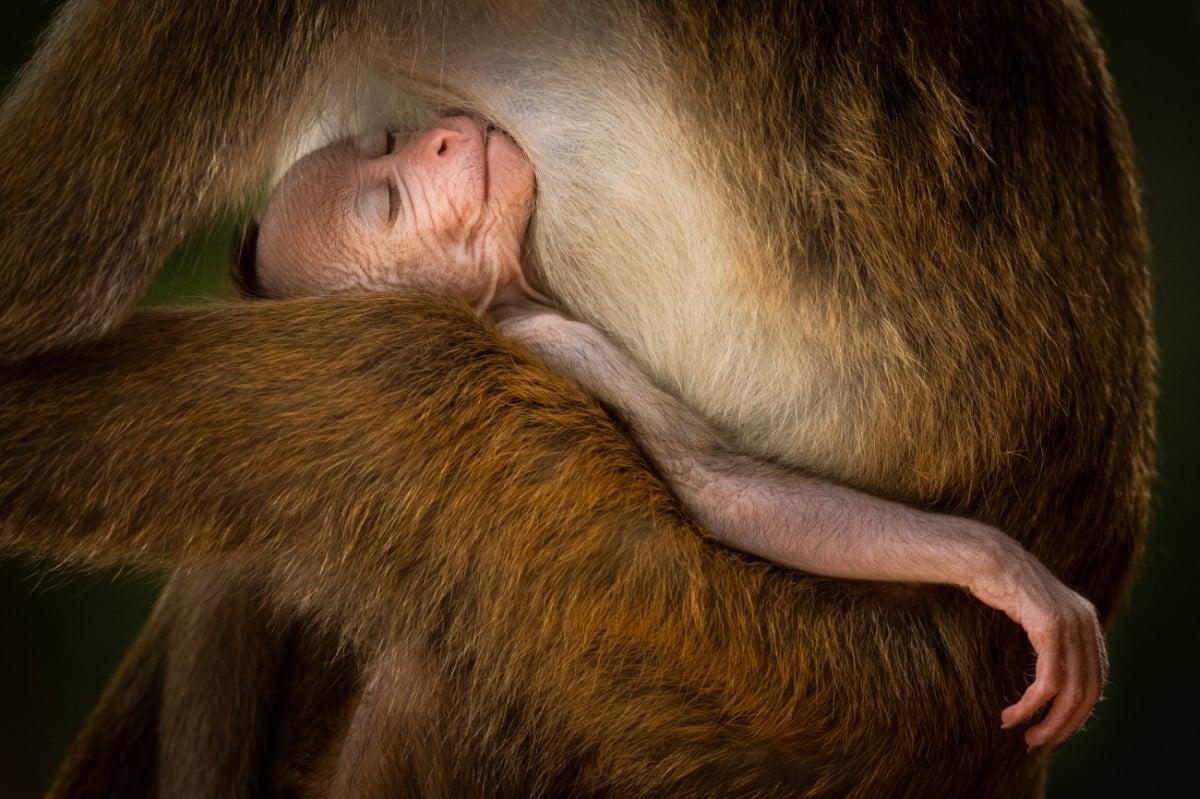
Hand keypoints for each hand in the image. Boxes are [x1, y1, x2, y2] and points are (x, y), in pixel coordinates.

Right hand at [966, 534, 1107, 750]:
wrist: (984, 556)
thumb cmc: (1000, 586)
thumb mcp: (1035, 614)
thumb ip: (1052, 638)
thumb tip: (1053, 674)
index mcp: (1088, 620)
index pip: (1096, 680)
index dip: (1077, 712)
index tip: (1054, 728)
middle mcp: (1086, 622)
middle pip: (1088, 691)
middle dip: (1065, 724)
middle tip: (1040, 741)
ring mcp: (1071, 623)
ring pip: (1070, 691)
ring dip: (1047, 721)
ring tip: (1025, 734)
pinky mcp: (1050, 627)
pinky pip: (1048, 680)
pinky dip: (1032, 704)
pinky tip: (1014, 713)